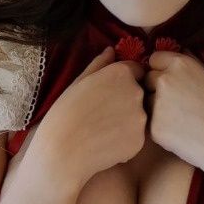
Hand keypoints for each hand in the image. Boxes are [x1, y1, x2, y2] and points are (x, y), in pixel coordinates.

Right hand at [37, 46, 147, 191]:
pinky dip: (125, 140)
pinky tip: (105, 143)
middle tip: (101, 113)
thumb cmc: (64, 114)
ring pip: (138, 115)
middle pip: (138, 92)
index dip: (121, 80)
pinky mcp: (140, 141)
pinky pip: (135, 136)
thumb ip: (99, 65)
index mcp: (121, 73)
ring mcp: (140, 118)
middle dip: (125, 100)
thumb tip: (111, 50)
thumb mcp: (78, 83)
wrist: (62, 152)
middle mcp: (136, 92)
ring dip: (126, 120)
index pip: (135, 70)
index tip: (107, 92)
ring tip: (102, 130)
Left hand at [143, 48, 203, 185]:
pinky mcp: (154, 127)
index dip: (161, 70)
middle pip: (147, 79)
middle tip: (178, 103)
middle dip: (156, 89)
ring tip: (182, 120)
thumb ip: (188, 66)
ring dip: (156, 109)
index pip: (155, 59)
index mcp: (181, 64)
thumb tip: (175, 53)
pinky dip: (160, 128)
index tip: (171, 81)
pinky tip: (180, 134)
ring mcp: (157, 104)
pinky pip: (150, 123)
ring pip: (147, 102)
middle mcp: (165, 80)